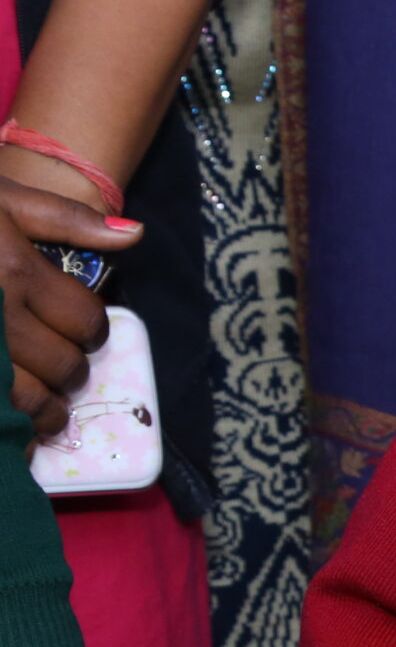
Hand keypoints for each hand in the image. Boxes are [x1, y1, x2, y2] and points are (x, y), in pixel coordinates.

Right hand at [0, 164, 140, 439]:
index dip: (94, 329)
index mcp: (16, 272)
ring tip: (48, 410)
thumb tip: (133, 234)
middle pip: (61, 364)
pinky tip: (10, 428)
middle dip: (71, 371)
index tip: (86, 332)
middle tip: (66, 371)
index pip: (84, 319)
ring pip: (23, 399)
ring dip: (44, 410)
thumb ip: (65, 218)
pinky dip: (6, 428)